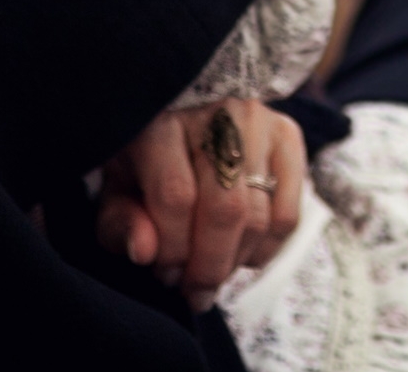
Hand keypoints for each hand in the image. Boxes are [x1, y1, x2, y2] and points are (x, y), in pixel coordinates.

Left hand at [94, 99, 306, 296]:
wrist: (184, 130)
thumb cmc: (146, 170)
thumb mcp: (119, 197)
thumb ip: (122, 226)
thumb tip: (144, 252)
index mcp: (163, 125)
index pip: (177, 197)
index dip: (173, 249)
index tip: (165, 275)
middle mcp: (216, 116)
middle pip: (226, 210)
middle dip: (210, 266)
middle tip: (197, 291)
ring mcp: (257, 123)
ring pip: (259, 217)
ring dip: (236, 262)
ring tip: (215, 271)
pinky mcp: (287, 136)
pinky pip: (288, 214)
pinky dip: (267, 250)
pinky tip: (243, 254)